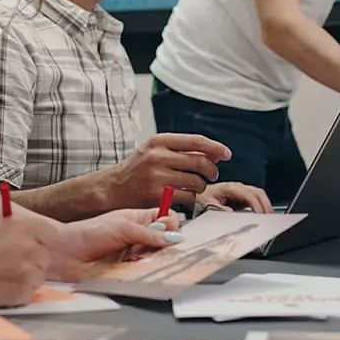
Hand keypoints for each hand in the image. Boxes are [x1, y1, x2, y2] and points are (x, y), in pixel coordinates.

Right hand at [0, 216, 56, 308]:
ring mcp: (27, 271)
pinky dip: (16, 297)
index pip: (50, 235)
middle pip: (45, 260)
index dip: (40, 244)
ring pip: (38, 280)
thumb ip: (16, 236)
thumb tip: (32, 246)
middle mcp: (29, 247)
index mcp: (22, 226)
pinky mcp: (20, 293)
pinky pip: (28, 296)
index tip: (30, 250)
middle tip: (7, 269)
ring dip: (24, 282)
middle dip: (31, 265)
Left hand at [47, 208, 178, 280]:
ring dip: (152, 259)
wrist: (65, 254)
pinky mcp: (128, 272)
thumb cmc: (87, 233)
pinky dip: (143, 272)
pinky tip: (132, 268)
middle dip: (163, 245)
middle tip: (152, 247)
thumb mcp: (122, 227)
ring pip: (157, 259)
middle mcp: (139, 237)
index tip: (168, 231)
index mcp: (138, 219)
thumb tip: (173, 238)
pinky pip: (144, 273)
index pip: (166, 219)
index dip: (171, 224)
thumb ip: (149, 233)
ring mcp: (134, 255)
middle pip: (165, 241)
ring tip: (136, 257)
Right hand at [102, 133, 230, 207]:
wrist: (113, 188)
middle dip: (211, 170)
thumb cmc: (138, 170)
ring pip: (196, 182)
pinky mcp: (158, 195)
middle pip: (200, 162)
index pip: (196, 141)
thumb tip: (214, 153)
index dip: (215, 148)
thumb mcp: (155, 151)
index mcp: (159, 141)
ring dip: (200, 186)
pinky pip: (188, 197)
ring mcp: (157, 176)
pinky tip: (184, 196)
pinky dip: (191, 198)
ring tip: (194, 186)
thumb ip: (181, 150)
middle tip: (212, 174)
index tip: (226, 154)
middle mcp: (157, 156)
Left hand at [198, 182, 272, 213]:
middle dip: (265, 205)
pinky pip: (256, 199)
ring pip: (259, 194)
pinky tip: (263, 215)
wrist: (201, 194)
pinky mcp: (244, 196)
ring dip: (266, 205)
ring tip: (269, 218)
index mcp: (230, 187)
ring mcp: (242, 190)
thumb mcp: (207, 204)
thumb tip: (230, 213)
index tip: (260, 215)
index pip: (248, 194)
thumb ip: (218, 209)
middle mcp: (238, 187)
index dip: (256, 205)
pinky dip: (262, 206)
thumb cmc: (204, 197)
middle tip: (269, 218)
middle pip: (258, 192)